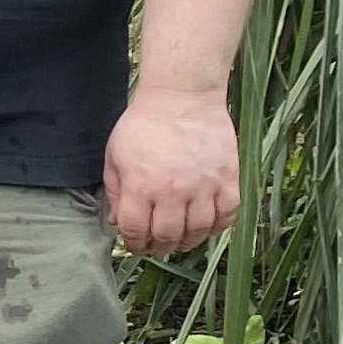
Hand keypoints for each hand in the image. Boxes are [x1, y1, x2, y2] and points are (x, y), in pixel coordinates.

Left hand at [106, 82, 241, 255]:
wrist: (182, 97)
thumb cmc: (143, 125)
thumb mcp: (115, 156)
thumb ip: (115, 192)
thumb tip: (117, 222)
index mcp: (140, 186)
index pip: (135, 230)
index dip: (133, 243)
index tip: (135, 244)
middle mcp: (172, 191)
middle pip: (167, 236)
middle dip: (158, 246)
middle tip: (157, 245)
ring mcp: (203, 186)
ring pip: (197, 231)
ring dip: (187, 241)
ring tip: (180, 239)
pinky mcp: (227, 179)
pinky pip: (227, 215)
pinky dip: (217, 227)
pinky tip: (206, 225)